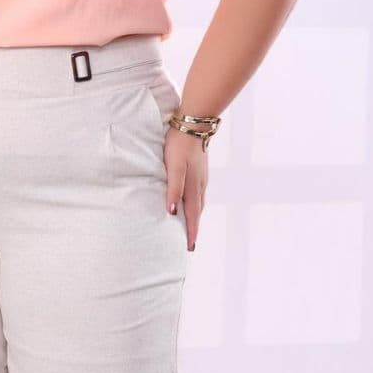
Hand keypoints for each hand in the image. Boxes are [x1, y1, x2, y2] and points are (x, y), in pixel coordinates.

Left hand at [164, 123, 208, 250]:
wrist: (193, 123)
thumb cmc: (180, 145)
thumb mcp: (174, 167)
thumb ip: (173, 189)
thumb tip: (171, 213)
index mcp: (193, 187)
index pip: (191, 216)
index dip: (190, 232)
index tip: (189, 248)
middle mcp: (200, 185)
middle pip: (197, 212)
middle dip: (194, 228)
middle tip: (190, 244)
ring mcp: (201, 176)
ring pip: (199, 202)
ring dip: (195, 216)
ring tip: (191, 226)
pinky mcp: (200, 169)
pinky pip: (198, 192)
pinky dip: (195, 203)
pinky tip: (191, 200)